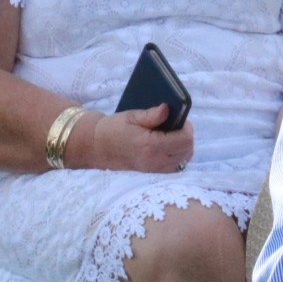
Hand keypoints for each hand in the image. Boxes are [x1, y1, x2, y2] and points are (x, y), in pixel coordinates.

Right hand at [70, 106, 193, 172]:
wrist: (95, 147)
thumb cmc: (113, 129)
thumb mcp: (131, 117)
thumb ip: (152, 115)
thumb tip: (168, 109)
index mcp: (150, 145)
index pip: (185, 139)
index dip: (187, 127)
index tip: (181, 120)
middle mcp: (154, 160)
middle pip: (187, 150)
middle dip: (186, 136)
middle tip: (177, 126)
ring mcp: (153, 169)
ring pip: (183, 160)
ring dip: (183, 147)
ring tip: (174, 135)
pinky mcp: (151, 173)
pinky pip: (174, 167)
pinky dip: (177, 157)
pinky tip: (170, 147)